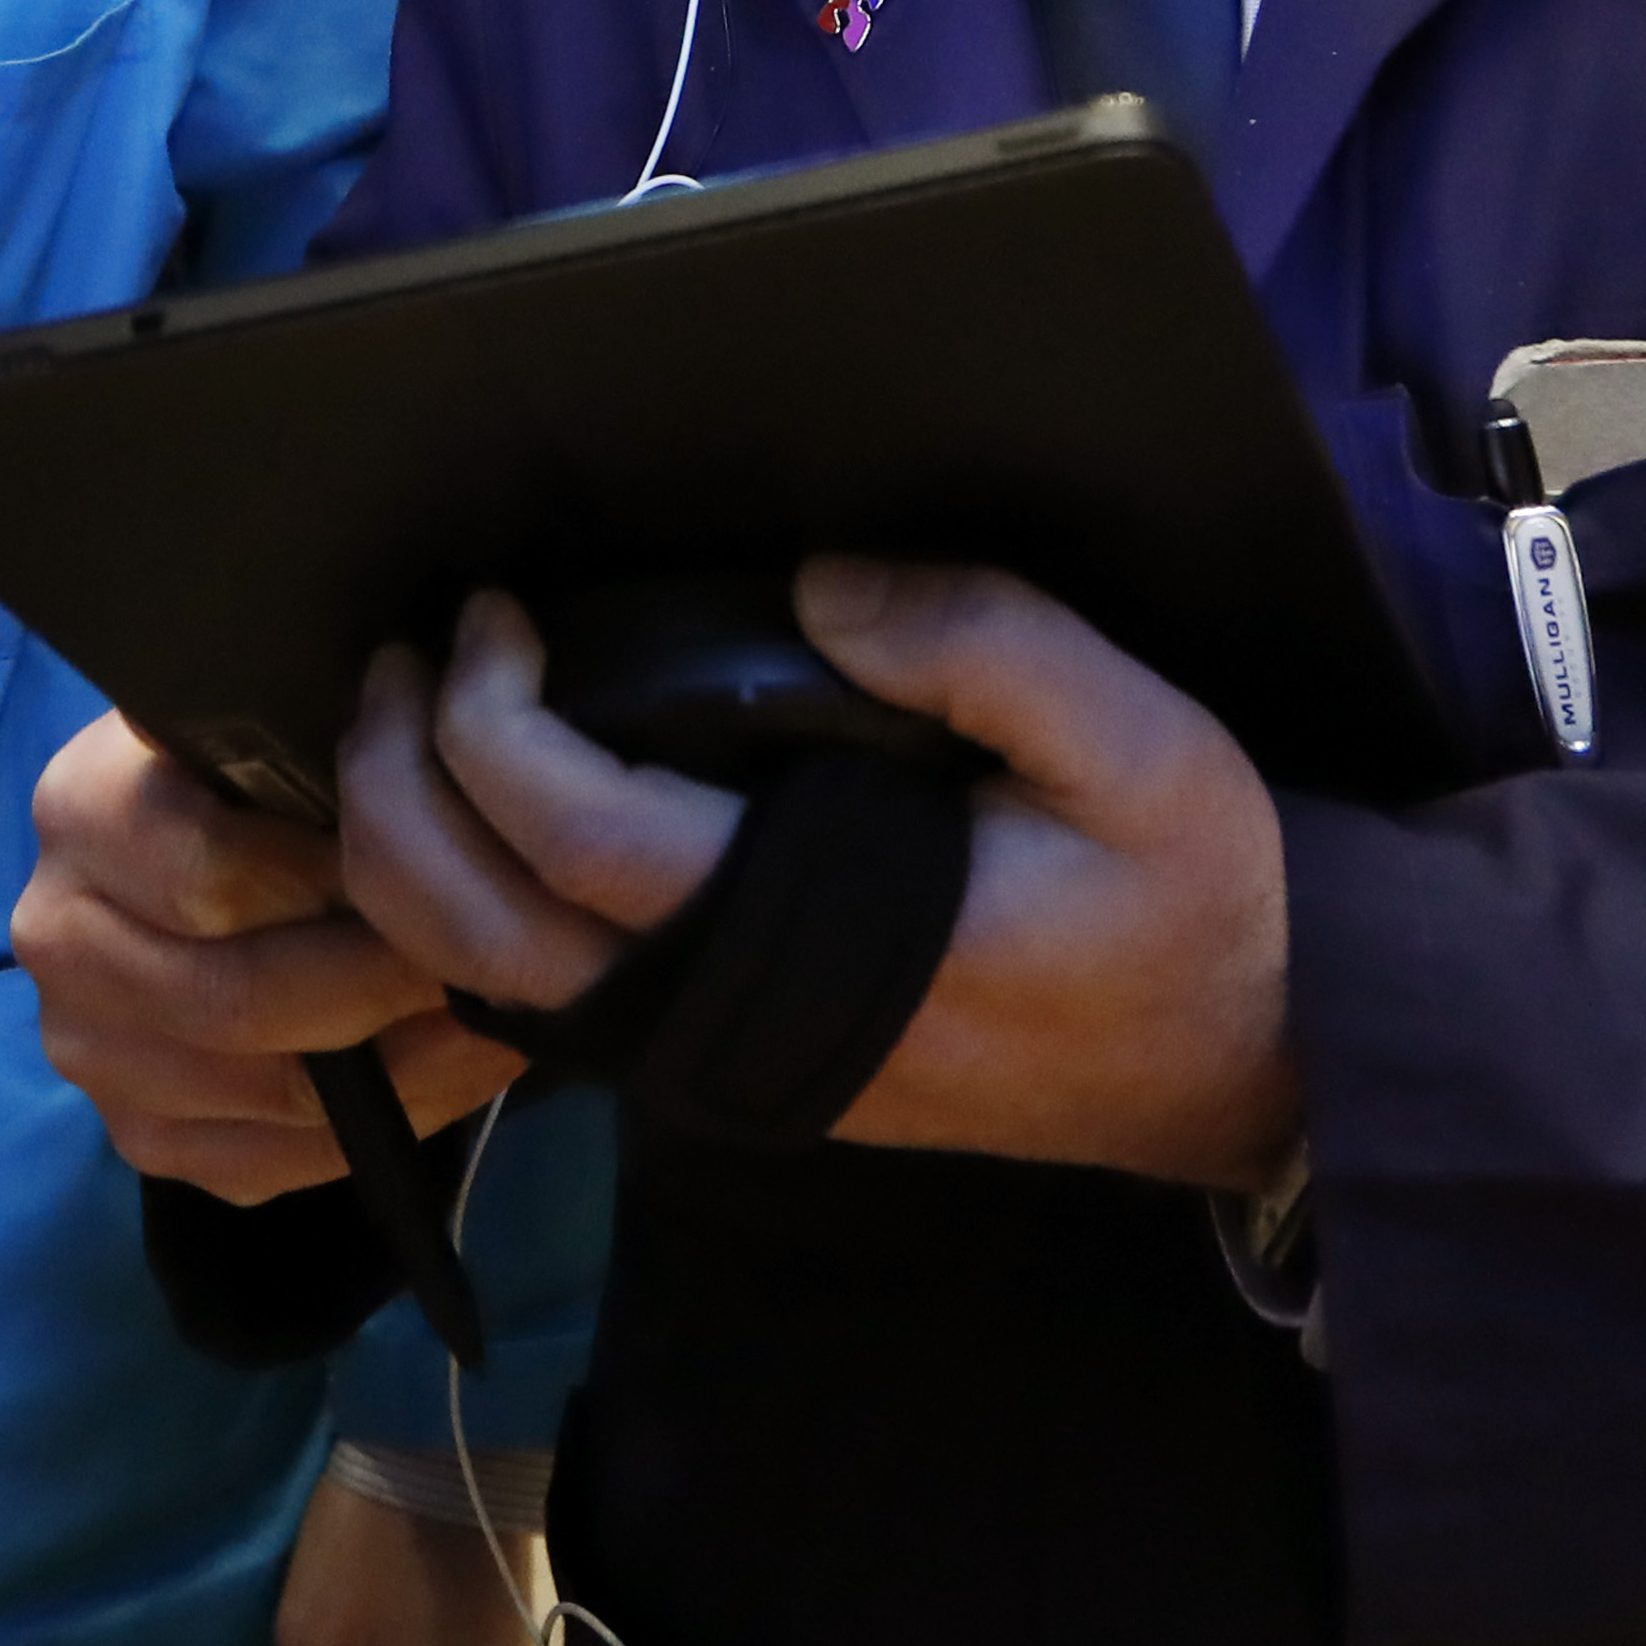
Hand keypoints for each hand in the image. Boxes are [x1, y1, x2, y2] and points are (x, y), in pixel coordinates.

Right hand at [12, 711, 523, 1202]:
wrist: (189, 856)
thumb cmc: (257, 771)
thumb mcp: (277, 722)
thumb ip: (321, 745)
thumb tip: (431, 765)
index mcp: (81, 811)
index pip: (216, 875)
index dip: (347, 877)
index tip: (445, 863)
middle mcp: (58, 940)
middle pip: (240, 999)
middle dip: (386, 982)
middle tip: (489, 956)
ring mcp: (92, 1053)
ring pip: (272, 1092)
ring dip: (409, 1061)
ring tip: (495, 1012)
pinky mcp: (140, 1136)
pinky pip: (276, 1161)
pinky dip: (385, 1125)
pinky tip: (455, 1071)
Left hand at [342, 561, 1303, 1191]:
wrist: (1250, 1064)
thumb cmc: (1196, 904)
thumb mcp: (1140, 746)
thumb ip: (982, 646)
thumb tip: (818, 581)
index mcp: (813, 949)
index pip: (580, 846)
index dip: (492, 726)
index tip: (489, 616)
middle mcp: (732, 1030)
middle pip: (475, 939)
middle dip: (395, 793)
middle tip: (402, 657)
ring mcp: (720, 1065)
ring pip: (487, 991)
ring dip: (412, 857)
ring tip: (413, 720)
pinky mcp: (732, 1064)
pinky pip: (548, 1001)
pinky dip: (471, 915)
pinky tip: (478, 813)